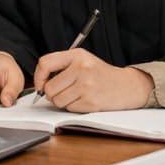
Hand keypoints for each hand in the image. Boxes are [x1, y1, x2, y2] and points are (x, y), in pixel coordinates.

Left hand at [32, 48, 152, 112]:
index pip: (45, 63)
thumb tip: (40, 83)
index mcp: (77, 55)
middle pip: (49, 87)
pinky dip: (73, 107)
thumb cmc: (101, 74)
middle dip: (52, 94)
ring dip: (63, 102)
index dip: (38, 77)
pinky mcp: (90, 101)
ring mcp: (86, 85)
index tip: (41, 84)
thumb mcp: (83, 60)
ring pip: (57, 101)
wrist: (126, 85)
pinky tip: (84, 99)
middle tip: (63, 91)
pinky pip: (69, 109)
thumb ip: (62, 66)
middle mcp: (81, 68)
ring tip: (75, 95)